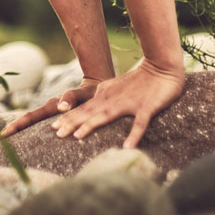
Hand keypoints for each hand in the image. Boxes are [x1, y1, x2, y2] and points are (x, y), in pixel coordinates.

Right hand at [0, 77, 100, 139]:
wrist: (96, 89)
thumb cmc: (92, 96)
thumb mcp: (85, 96)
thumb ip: (72, 98)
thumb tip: (60, 106)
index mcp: (52, 107)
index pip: (29, 118)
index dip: (15, 127)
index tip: (1, 136)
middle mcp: (48, 111)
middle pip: (26, 122)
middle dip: (11, 131)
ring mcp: (51, 115)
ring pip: (31, 125)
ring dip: (19, 134)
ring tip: (6, 148)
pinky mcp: (56, 119)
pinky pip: (40, 128)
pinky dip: (31, 135)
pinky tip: (26, 146)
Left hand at [51, 60, 184, 147]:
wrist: (161, 66)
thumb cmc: (139, 80)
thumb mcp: (115, 88)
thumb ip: (103, 97)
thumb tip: (90, 107)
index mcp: (106, 96)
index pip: (84, 110)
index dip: (68, 118)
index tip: (53, 128)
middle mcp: (113, 100)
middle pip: (89, 113)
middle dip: (72, 123)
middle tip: (56, 134)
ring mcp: (129, 104)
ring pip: (107, 116)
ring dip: (92, 125)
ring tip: (78, 137)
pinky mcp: (146, 108)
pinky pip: (140, 124)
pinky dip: (134, 135)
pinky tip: (127, 147)